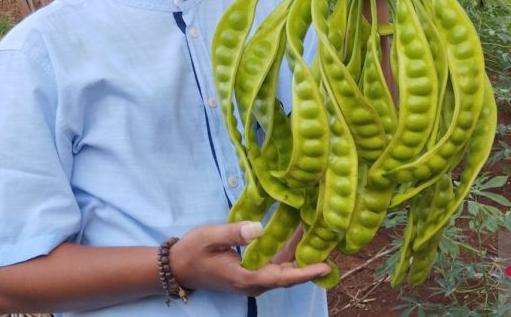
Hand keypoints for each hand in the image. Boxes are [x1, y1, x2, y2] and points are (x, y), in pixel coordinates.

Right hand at [170, 221, 329, 296]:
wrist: (178, 267)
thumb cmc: (192, 251)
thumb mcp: (209, 237)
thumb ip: (233, 233)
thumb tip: (259, 228)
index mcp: (245, 277)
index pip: (281, 277)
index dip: (305, 272)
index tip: (325, 266)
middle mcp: (254, 282)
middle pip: (289, 274)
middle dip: (311, 260)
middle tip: (331, 240)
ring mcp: (254, 279)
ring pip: (284, 268)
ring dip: (301, 253)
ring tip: (320, 231)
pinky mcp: (253, 272)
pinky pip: (276, 264)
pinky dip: (289, 250)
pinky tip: (297, 232)